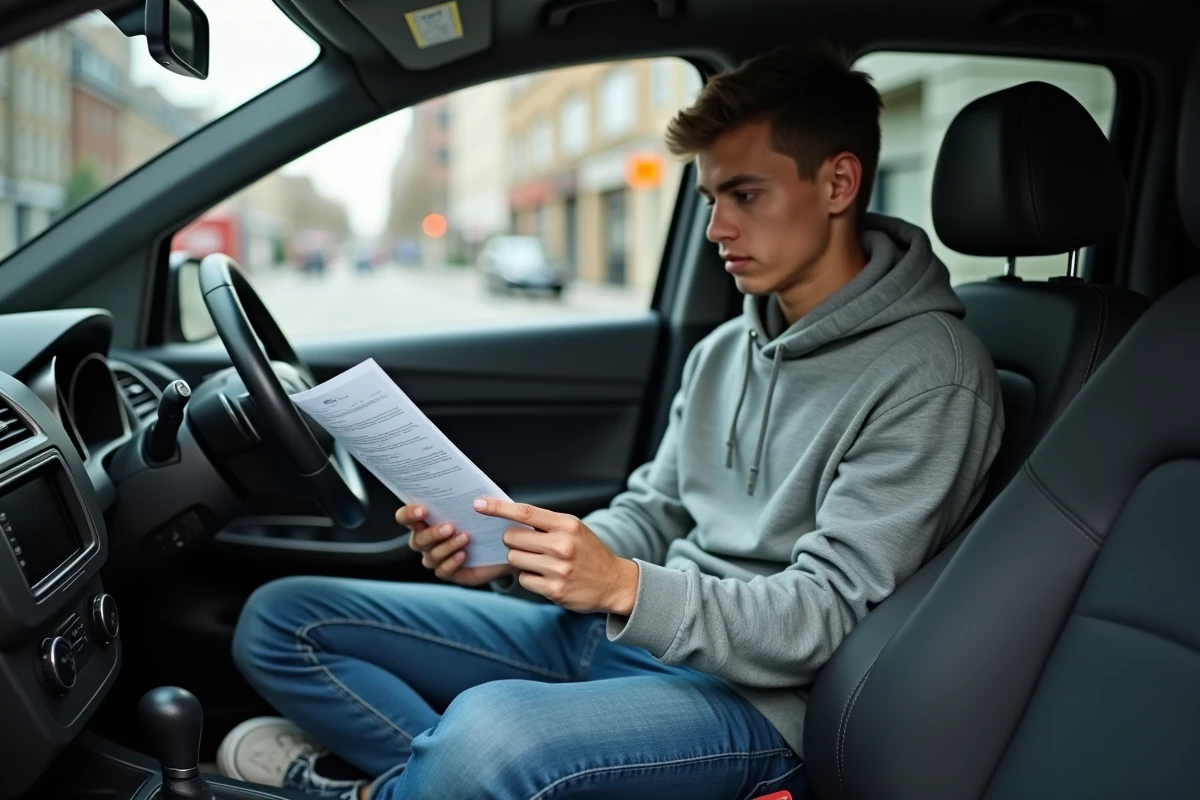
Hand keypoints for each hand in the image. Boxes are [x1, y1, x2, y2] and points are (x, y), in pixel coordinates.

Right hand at [397, 505, 514, 586]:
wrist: (502, 544)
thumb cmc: (484, 520)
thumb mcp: (478, 507)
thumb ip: (469, 498)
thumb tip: (471, 494)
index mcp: (426, 521)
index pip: (405, 518)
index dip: (408, 514)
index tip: (422, 510)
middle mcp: (426, 541)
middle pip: (417, 540)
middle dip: (432, 533)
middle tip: (450, 526)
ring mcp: (436, 558)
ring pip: (430, 556)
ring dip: (446, 547)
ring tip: (465, 538)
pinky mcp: (448, 572)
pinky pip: (442, 571)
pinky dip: (451, 563)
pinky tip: (463, 554)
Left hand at [472, 498, 638, 614]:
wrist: (614, 583)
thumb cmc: (589, 552)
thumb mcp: (574, 529)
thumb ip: (546, 523)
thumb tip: (509, 517)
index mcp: (567, 525)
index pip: (525, 513)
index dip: (498, 508)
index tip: (479, 504)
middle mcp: (562, 545)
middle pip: (512, 538)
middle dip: (513, 540)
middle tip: (527, 544)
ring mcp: (558, 569)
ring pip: (514, 559)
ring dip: (521, 560)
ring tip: (540, 561)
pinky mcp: (554, 590)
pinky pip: (524, 580)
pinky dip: (530, 578)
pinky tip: (546, 577)